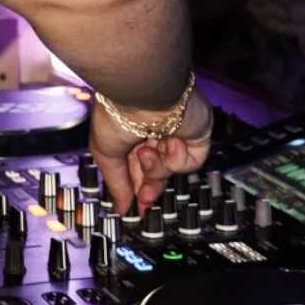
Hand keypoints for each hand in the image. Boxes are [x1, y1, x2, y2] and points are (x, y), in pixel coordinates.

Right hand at [88, 87, 212, 216]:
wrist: (146, 95)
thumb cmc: (118, 116)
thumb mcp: (106, 152)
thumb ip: (116, 183)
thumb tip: (120, 208)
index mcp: (132, 130)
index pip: (136, 165)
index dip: (135, 186)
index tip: (133, 208)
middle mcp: (156, 131)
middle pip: (156, 170)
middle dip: (149, 185)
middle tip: (144, 199)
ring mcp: (179, 132)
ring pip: (170, 168)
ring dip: (157, 166)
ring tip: (147, 151)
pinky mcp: (198, 135)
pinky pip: (191, 162)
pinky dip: (178, 158)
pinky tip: (169, 141)